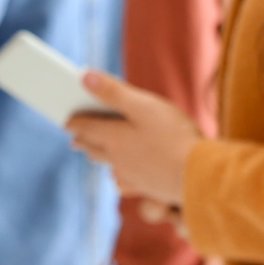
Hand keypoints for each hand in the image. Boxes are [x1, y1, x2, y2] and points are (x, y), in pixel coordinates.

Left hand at [66, 72, 200, 207]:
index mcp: (113, 138)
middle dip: (82, 140)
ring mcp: (131, 176)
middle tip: (74, 137)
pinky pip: (124, 183)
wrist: (198, 175)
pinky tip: (122, 176)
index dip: (73, 121)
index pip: (85, 127)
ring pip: (108, 166)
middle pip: (93, 148)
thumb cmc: (173, 135)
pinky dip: (118, 176)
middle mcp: (116, 159)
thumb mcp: (144, 106)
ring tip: (95, 152)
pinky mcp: (146, 188)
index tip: (66, 119)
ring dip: (99, 157)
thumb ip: (113, 91)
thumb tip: (83, 76)